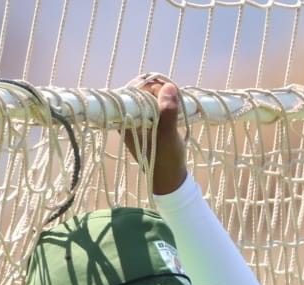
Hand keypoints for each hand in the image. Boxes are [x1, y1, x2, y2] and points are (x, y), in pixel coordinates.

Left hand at [124, 76, 188, 195]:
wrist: (170, 178)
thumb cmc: (165, 159)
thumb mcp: (168, 135)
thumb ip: (167, 112)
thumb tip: (168, 87)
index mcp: (126, 121)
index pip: (133, 92)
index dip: (149, 86)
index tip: (165, 90)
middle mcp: (130, 118)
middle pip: (142, 91)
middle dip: (159, 91)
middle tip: (174, 99)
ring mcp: (140, 120)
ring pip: (151, 97)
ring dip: (165, 97)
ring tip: (176, 105)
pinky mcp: (150, 123)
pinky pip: (157, 105)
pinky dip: (167, 104)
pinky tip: (176, 110)